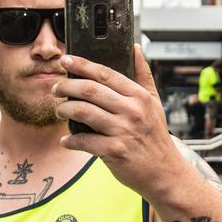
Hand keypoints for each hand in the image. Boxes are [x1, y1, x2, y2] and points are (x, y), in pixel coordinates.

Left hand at [53, 44, 183, 197]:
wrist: (164, 172)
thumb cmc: (155, 136)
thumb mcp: (154, 102)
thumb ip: (143, 74)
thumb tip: (135, 48)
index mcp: (139, 96)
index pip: (105, 74)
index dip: (82, 65)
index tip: (65, 60)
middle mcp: (132, 111)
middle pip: (90, 90)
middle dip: (67, 86)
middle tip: (56, 88)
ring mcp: (123, 131)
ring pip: (83, 112)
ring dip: (65, 109)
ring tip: (60, 110)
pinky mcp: (114, 151)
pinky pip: (84, 141)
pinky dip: (71, 140)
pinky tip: (66, 140)